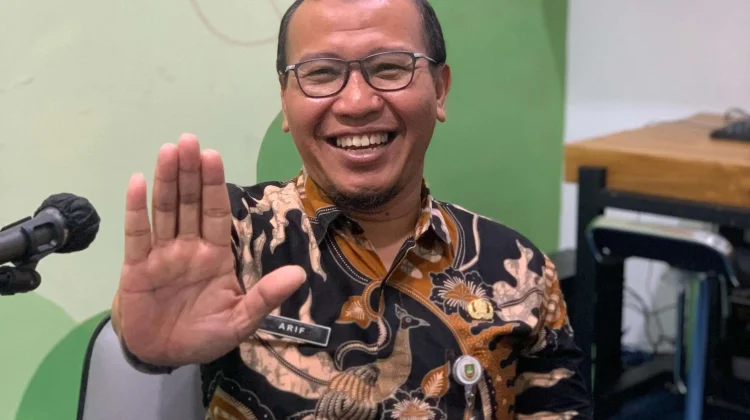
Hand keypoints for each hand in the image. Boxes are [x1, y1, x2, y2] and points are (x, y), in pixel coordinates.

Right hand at [114, 133, 305, 366]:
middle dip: (191, 172)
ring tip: (169, 151)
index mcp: (215, 255)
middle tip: (190, 140)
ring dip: (166, 181)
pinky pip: (137, 234)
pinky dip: (136, 209)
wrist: (163, 355)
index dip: (214, 185)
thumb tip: (299, 275)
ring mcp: (161, 254)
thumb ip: (265, 297)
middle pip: (189, 203)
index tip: (214, 156)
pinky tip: (137, 181)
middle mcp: (188, 247)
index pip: (216, 213)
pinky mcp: (136, 267)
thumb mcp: (241, 320)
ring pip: (164, 210)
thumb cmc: (203, 335)